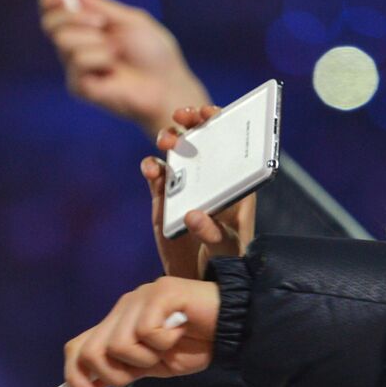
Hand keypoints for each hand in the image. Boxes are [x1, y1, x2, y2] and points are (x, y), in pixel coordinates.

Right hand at [40, 0, 211, 138]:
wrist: (166, 84)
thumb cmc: (154, 53)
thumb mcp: (130, 21)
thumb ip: (101, 5)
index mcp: (88, 27)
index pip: (55, 11)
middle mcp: (77, 46)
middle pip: (50, 23)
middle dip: (74, 16)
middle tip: (101, 22)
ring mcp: (76, 67)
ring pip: (64, 40)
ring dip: (96, 41)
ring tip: (117, 52)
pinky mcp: (78, 86)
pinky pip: (78, 61)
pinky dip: (100, 58)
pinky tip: (114, 70)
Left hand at [63, 276, 219, 386]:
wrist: (235, 327)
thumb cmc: (198, 344)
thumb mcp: (153, 366)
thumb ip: (122, 370)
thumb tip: (88, 386)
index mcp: (120, 322)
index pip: (79, 346)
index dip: (75, 375)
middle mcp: (125, 306)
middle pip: (92, 350)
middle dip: (117, 373)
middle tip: (146, 370)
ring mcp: (142, 296)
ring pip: (118, 344)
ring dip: (146, 358)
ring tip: (169, 347)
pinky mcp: (161, 292)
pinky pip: (146, 332)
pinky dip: (165, 342)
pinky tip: (181, 332)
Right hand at [145, 105, 254, 278]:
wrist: (201, 275)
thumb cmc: (226, 256)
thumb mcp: (225, 247)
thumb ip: (212, 232)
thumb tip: (193, 216)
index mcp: (235, 180)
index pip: (230, 140)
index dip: (220, 120)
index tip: (208, 111)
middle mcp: (211, 175)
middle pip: (201, 138)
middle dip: (191, 121)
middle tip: (182, 116)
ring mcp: (187, 184)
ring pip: (177, 151)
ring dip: (170, 140)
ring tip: (165, 141)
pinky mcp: (165, 196)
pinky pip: (157, 175)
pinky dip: (152, 168)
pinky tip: (151, 169)